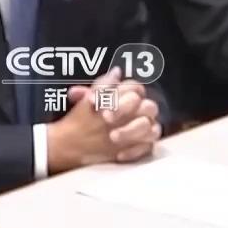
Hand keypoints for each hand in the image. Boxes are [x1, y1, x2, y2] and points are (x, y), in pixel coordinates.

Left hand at [46, 70, 160, 172]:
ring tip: (112, 137)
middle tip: (106, 118)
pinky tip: (119, 155)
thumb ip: (101, 87)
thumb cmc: (86, 118)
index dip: (119, 93)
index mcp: (130, 96)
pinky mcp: (146, 147)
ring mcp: (146, 130)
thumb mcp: (89, 100)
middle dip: (126, 110)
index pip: (135, 88)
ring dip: (131, 131)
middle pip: (148, 106)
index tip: (99, 102)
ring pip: (152, 128)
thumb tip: (116, 72)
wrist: (76, 144)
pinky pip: (148, 148)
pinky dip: (134, 151)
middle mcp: (143, 111)